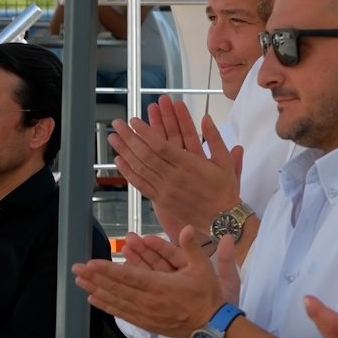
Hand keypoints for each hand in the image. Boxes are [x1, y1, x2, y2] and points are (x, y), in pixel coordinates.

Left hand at [72, 227, 225, 337]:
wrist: (211, 329)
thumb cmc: (208, 299)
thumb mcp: (204, 270)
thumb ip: (192, 248)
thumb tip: (187, 227)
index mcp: (160, 286)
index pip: (129, 276)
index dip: (108, 270)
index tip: (91, 263)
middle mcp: (149, 301)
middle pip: (116, 288)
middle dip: (95, 277)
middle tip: (76, 269)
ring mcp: (146, 314)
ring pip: (116, 301)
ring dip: (96, 290)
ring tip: (79, 282)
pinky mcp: (146, 323)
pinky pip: (122, 313)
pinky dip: (106, 306)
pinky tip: (94, 300)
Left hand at [108, 98, 242, 234]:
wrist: (222, 219)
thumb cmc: (225, 189)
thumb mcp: (225, 161)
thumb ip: (215, 138)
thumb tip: (206, 117)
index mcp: (189, 165)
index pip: (161, 146)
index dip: (145, 132)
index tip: (133, 121)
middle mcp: (174, 177)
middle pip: (146, 155)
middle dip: (129, 137)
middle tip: (117, 123)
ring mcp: (166, 190)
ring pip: (140, 168)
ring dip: (124, 152)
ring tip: (113, 138)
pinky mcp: (161, 201)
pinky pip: (141, 185)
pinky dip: (128, 172)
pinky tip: (119, 161)